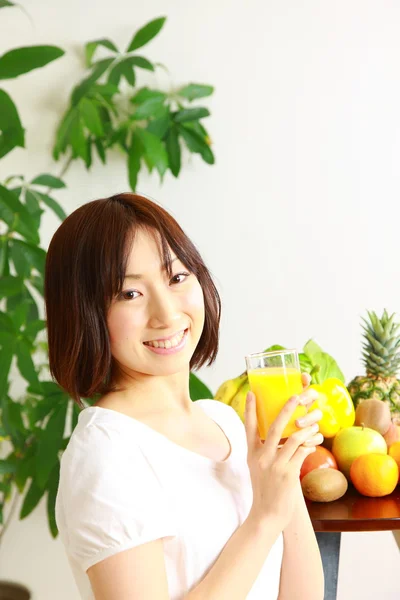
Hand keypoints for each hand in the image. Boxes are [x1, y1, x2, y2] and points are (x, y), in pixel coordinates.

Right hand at [244, 373, 322, 530]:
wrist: (267, 515)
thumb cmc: (265, 490)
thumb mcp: (257, 468)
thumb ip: (263, 451)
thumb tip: (278, 435)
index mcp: (252, 453)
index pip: (249, 426)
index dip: (250, 409)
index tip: (251, 392)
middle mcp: (262, 456)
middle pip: (275, 427)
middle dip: (286, 409)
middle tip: (295, 396)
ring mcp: (275, 465)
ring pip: (294, 439)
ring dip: (306, 429)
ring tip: (314, 423)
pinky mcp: (288, 474)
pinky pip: (302, 453)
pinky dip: (309, 445)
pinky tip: (314, 442)